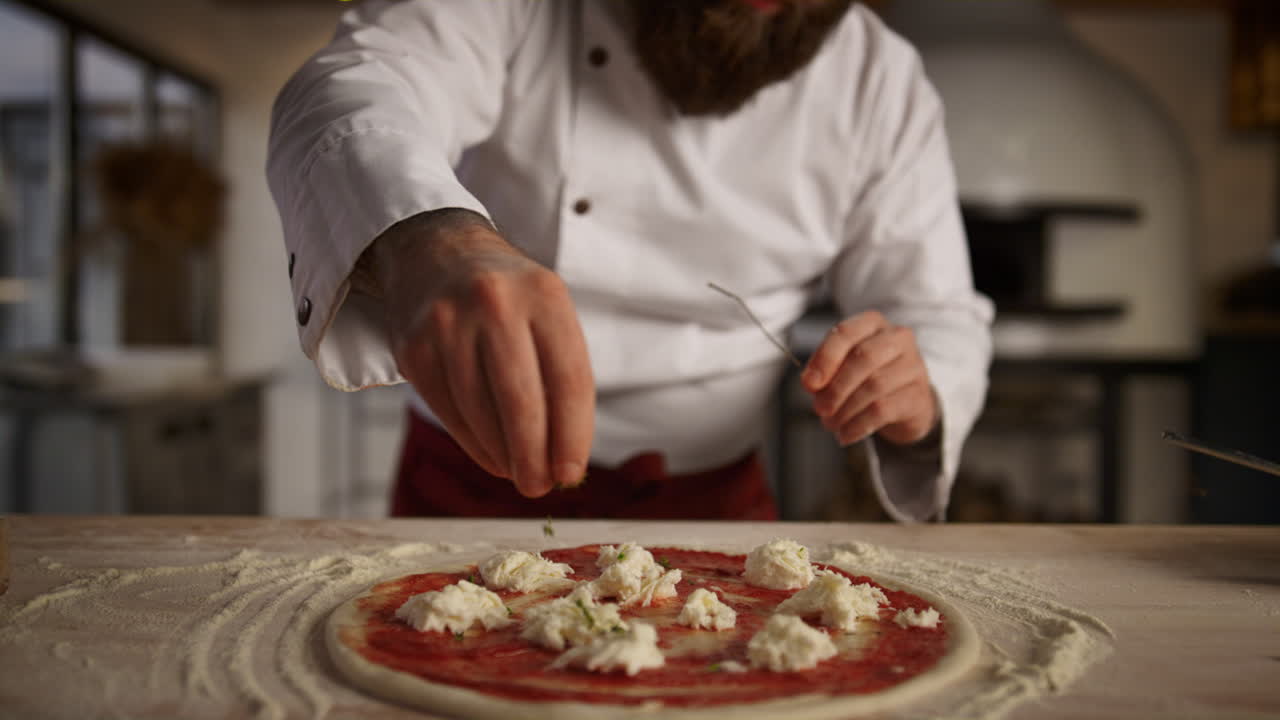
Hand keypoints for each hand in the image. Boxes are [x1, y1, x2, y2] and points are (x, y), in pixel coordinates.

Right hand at [370, 211, 594, 497]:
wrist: (438, 252)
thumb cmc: (510, 298)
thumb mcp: (548, 313)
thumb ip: (561, 378)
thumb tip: (564, 464)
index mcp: (544, 295)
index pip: (568, 380)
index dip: (572, 436)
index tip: (571, 474)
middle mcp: (495, 304)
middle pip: (521, 402)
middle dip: (534, 458)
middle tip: (539, 488)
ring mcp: (448, 325)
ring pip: (481, 414)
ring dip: (503, 456)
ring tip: (518, 472)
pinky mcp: (414, 348)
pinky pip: (449, 412)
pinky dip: (474, 443)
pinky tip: (491, 454)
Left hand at [800, 310, 937, 446]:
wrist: (906, 403)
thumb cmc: (867, 378)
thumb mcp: (843, 368)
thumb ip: (824, 371)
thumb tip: (811, 382)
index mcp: (873, 324)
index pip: (846, 333)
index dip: (825, 358)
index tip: (809, 384)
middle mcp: (898, 338)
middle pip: (863, 358)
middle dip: (836, 387)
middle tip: (819, 409)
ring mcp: (913, 366)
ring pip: (874, 386)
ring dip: (845, 410)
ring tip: (831, 424)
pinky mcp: (918, 395)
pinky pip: (883, 410)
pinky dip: (858, 425)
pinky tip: (846, 434)